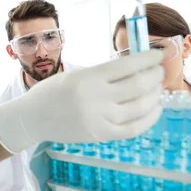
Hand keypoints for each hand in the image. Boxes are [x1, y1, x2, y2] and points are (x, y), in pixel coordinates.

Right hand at [0, 49, 164, 153]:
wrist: (32, 119)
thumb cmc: (51, 93)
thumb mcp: (74, 75)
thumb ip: (102, 74)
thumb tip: (135, 67)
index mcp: (88, 79)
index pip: (128, 65)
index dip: (149, 58)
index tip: (159, 54)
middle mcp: (96, 99)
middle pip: (139, 85)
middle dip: (155, 75)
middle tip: (158, 71)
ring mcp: (99, 120)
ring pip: (141, 107)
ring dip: (155, 95)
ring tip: (157, 88)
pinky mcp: (100, 136)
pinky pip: (134, 129)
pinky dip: (149, 118)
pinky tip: (154, 109)